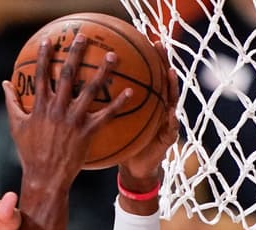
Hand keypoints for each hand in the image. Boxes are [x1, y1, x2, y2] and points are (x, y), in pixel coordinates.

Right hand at [3, 34, 132, 197]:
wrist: (45, 176)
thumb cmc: (29, 151)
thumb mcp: (16, 125)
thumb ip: (12, 102)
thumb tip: (4, 83)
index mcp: (40, 105)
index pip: (41, 74)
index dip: (45, 56)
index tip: (50, 40)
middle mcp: (57, 109)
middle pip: (67, 75)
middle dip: (76, 54)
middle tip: (84, 37)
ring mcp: (73, 120)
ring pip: (90, 90)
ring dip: (103, 72)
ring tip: (113, 57)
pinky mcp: (87, 132)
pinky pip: (106, 115)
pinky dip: (118, 103)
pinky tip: (130, 92)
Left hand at [119, 45, 179, 187]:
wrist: (137, 166)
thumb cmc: (125, 142)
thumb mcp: (113, 122)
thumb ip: (107, 105)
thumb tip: (84, 86)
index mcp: (146, 100)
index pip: (147, 73)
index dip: (147, 56)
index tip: (145, 37)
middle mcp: (158, 105)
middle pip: (162, 79)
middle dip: (162, 61)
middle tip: (159, 44)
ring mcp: (166, 120)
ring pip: (171, 99)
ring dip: (172, 85)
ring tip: (170, 72)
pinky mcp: (168, 138)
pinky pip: (171, 127)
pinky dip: (171, 120)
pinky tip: (171, 112)